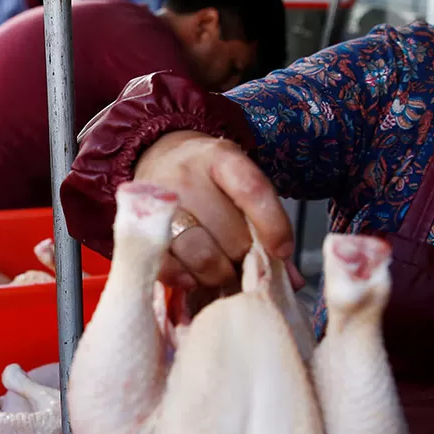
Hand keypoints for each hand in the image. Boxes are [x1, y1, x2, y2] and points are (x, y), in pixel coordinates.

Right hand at [133, 131, 293, 290]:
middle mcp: (187, 177)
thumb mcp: (240, 185)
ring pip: (202, 256)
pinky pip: (169, 267)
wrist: (158, 155)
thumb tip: (291, 279)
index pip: (253, 191)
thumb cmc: (209, 178)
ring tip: (221, 269)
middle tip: (242, 258)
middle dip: (243, 256)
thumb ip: (267, 225)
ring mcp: (161, 204)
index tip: (281, 251)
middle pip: (231, 235)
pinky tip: (194, 275)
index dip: (273, 226)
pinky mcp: (141, 230)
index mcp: (220, 158)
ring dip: (219, 273)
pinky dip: (188, 279)